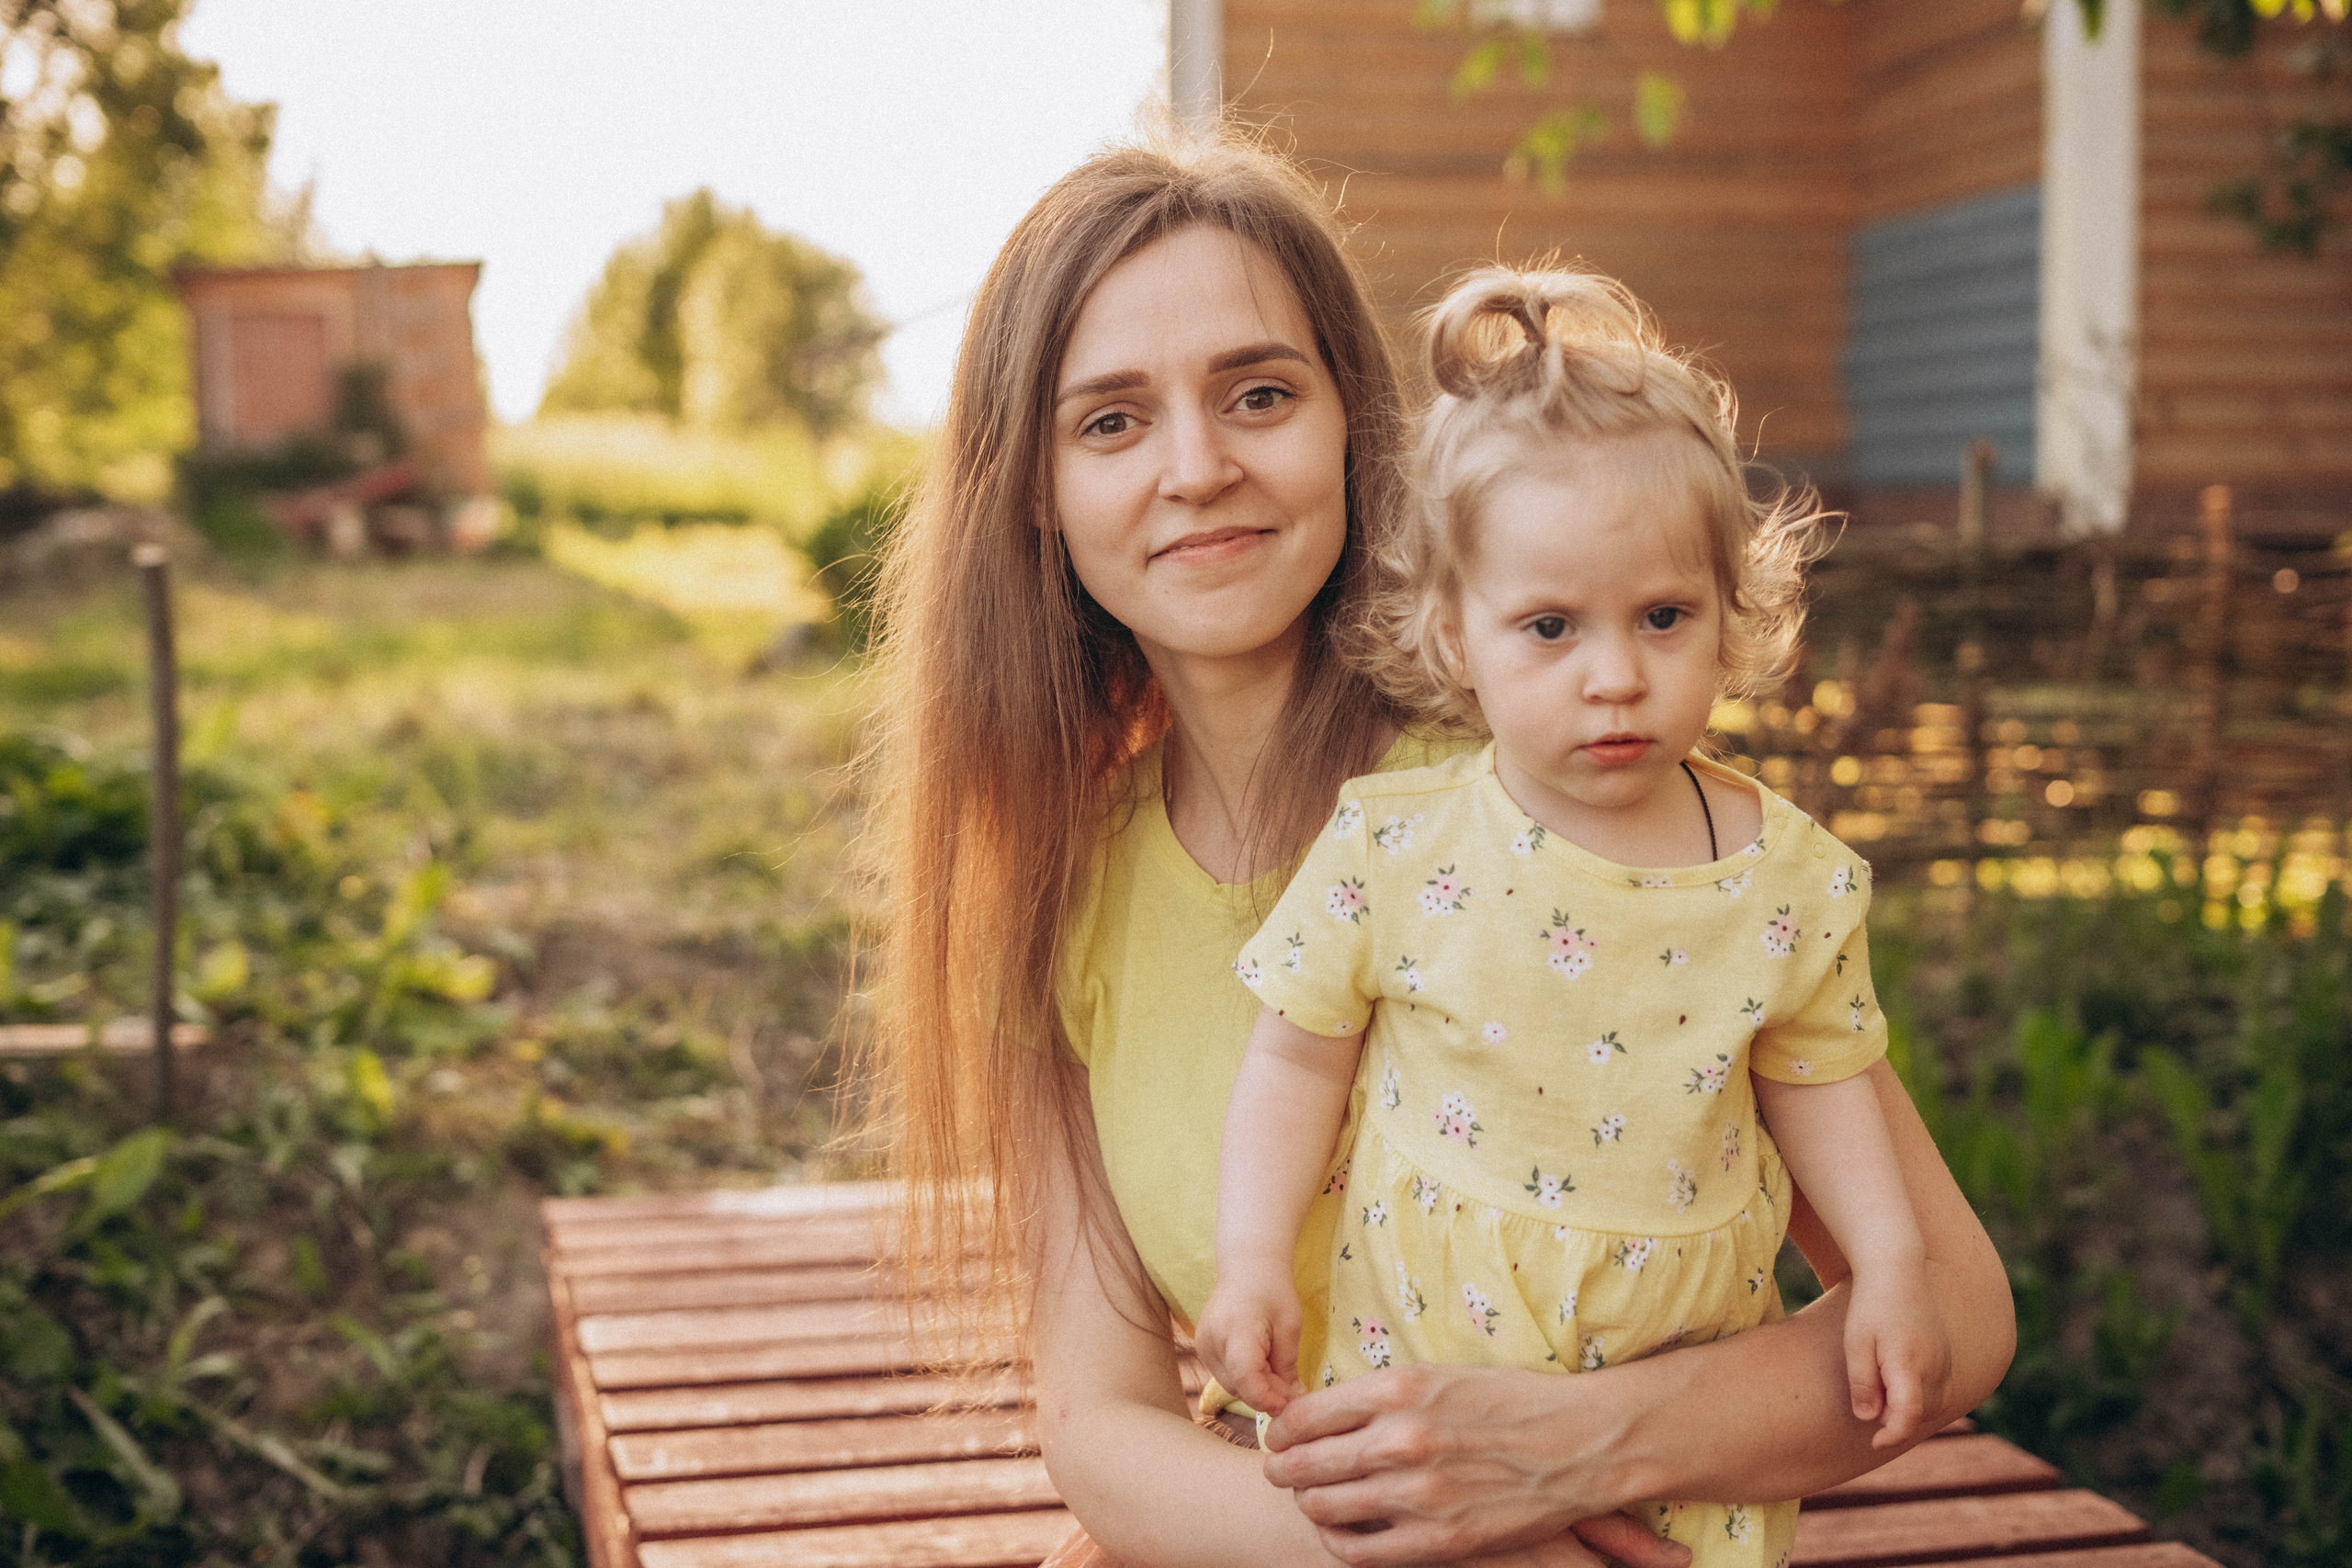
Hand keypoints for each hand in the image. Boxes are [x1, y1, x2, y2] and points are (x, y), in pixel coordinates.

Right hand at [1194, 1261, 1304, 1415]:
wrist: (1247, 1267)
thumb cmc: (1273, 1291)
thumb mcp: (1290, 1327)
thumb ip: (1287, 1367)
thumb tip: (1292, 1402)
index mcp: (1236, 1331)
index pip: (1246, 1379)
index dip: (1268, 1398)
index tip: (1291, 1404)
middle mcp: (1212, 1341)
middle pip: (1239, 1387)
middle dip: (1267, 1395)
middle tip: (1293, 1390)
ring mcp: (1203, 1347)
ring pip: (1232, 1386)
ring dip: (1257, 1388)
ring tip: (1279, 1374)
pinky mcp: (1202, 1350)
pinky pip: (1226, 1376)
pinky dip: (1245, 1379)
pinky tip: (1262, 1365)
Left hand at [1260, 1363, 1687, 1567]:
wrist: (1580, 1442)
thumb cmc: (1508, 1401)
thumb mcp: (1437, 1376)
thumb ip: (1379, 1396)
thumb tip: (1321, 1415)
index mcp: (1397, 1390)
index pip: (1303, 1416)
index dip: (1281, 1431)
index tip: (1281, 1438)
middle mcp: (1400, 1440)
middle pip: (1302, 1465)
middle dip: (1283, 1471)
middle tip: (1283, 1473)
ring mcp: (1418, 1494)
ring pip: (1323, 1508)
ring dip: (1309, 1505)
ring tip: (1314, 1501)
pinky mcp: (1439, 1540)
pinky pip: (1359, 1551)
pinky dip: (1339, 1542)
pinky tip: (1344, 1532)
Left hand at [1845, 1264, 1951, 1448]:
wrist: (1897, 1270)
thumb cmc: (1870, 1306)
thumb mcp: (1856, 1343)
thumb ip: (1862, 1383)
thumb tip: (1869, 1418)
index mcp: (1909, 1362)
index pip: (1909, 1414)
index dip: (1894, 1435)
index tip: (1876, 1443)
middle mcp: (1935, 1364)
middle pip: (1923, 1413)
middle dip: (1900, 1424)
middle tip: (1873, 1422)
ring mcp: (1944, 1359)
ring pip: (1934, 1403)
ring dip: (1912, 1412)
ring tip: (1884, 1404)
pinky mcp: (1946, 1354)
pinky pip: (1940, 1389)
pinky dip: (1922, 1398)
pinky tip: (1898, 1389)